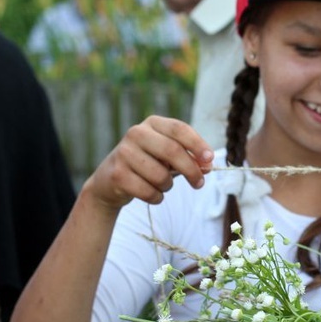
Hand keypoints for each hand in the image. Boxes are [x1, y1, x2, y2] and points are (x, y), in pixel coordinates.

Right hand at [88, 116, 213, 208]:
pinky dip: (156, 197)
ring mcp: (124, 153)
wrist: (110, 181)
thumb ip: (190, 158)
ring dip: (168, 186)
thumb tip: (208, 166)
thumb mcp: (169, 158)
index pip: (179, 129)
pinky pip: (149, 192)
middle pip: (172, 151)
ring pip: (161, 176)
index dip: (197, 144)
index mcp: (153, 124)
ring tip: (162, 184)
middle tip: (199, 183)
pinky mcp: (117, 174)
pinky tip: (150, 193)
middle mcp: (136, 133)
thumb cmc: (148, 165)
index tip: (210, 159)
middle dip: (191, 170)